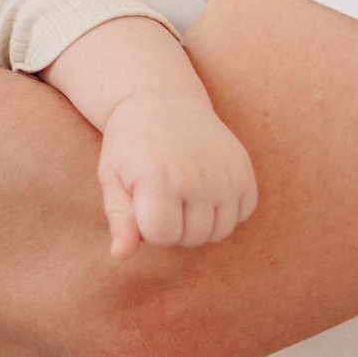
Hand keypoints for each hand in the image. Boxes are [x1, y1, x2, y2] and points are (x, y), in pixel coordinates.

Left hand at [96, 89, 259, 258]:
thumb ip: (119, 219)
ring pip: (220, 232)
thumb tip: (121, 256)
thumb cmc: (131, 144)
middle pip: (192, 238)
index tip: (141, 201)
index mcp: (159, 181)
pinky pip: (243, 213)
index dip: (148, 226)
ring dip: (200, 223)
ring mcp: (226, 174)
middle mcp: (198, 178)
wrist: (162, 99)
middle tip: (162, 193)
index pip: (162, 237)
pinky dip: (227, 209)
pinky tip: (207, 187)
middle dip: (174, 225)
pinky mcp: (245, 169)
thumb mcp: (112, 177)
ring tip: (183, 194)